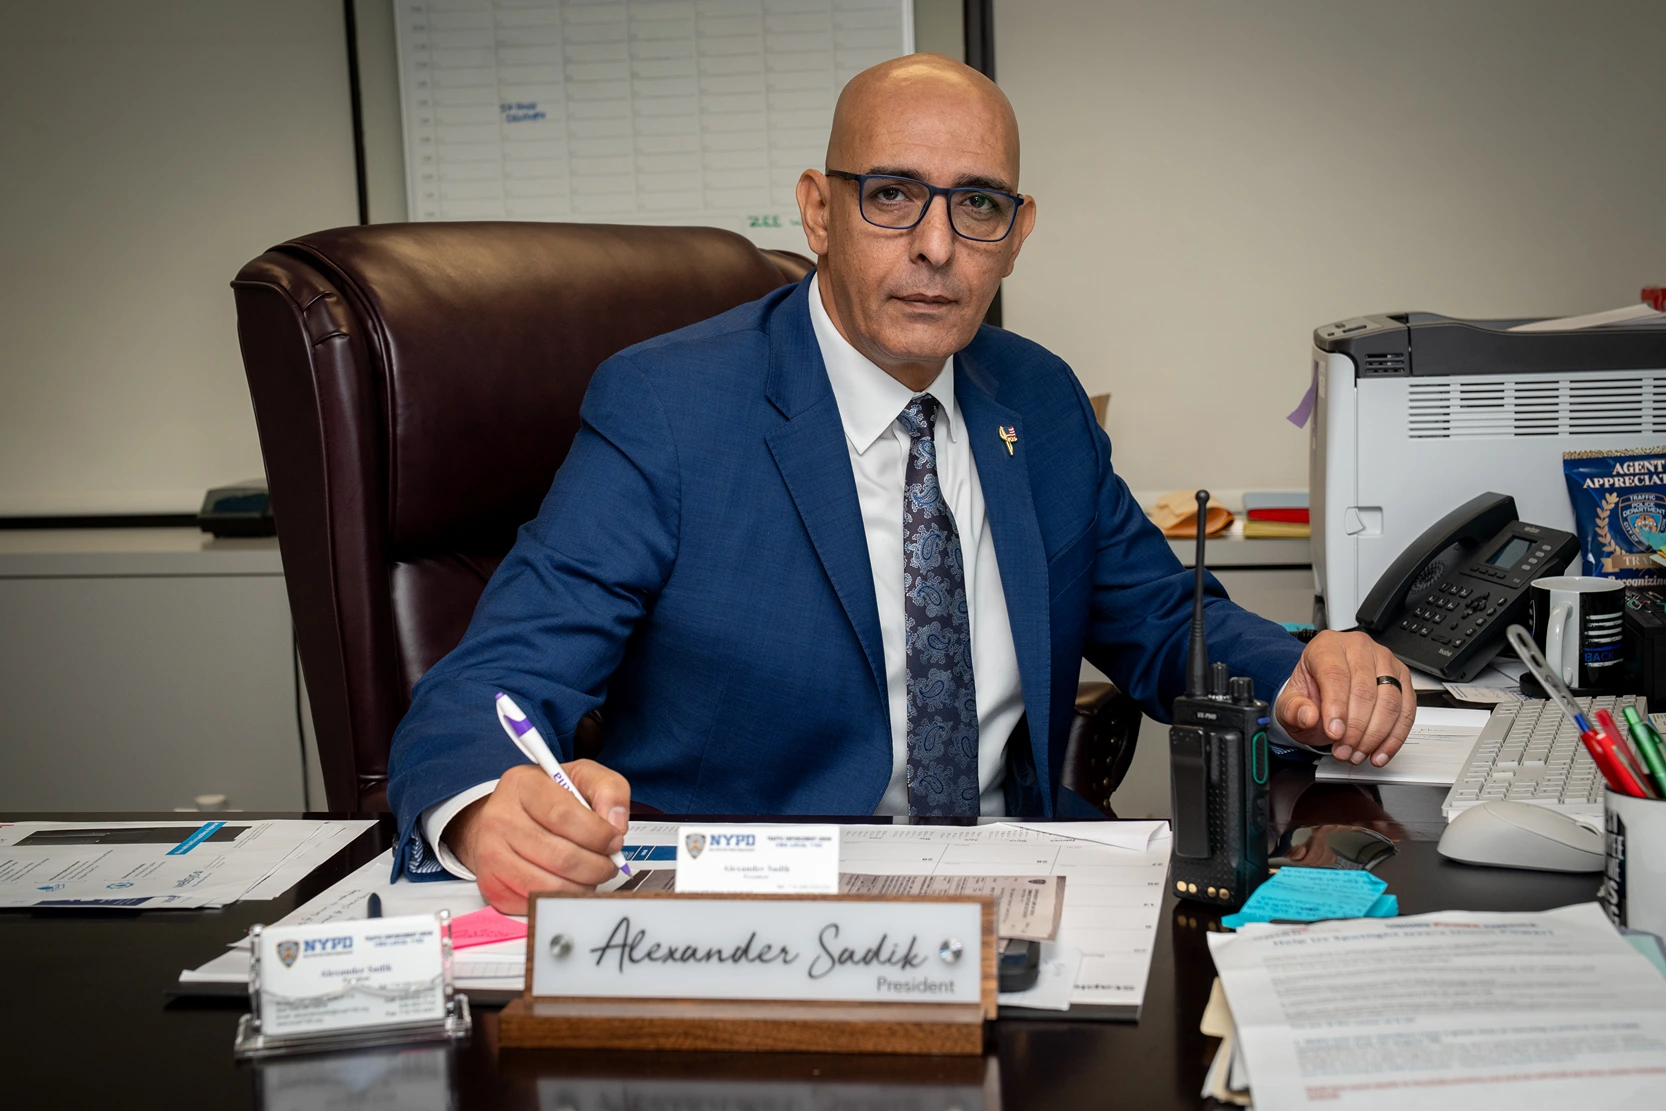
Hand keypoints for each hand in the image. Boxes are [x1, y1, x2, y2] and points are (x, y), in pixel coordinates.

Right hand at [444, 761, 630, 913]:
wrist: (507, 817)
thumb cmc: (548, 798)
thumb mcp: (583, 778)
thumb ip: (609, 790)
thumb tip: (615, 824)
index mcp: (522, 785)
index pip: (563, 815)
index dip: (597, 834)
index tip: (615, 841)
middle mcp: (500, 818)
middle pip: (560, 856)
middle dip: (597, 866)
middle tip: (609, 864)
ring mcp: (491, 854)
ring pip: (548, 885)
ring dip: (582, 886)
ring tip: (592, 875)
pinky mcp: (491, 884)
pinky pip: (534, 903)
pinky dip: (559, 899)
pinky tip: (568, 883)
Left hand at [1274, 630, 1414, 766]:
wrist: (1324, 690)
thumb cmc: (1310, 692)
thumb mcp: (1288, 702)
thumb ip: (1292, 709)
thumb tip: (1308, 716)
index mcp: (1327, 646)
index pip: (1336, 675)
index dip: (1337, 707)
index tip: (1334, 733)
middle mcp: (1359, 648)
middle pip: (1365, 690)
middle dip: (1356, 728)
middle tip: (1344, 750)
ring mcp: (1384, 662)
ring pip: (1389, 702)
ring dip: (1375, 735)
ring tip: (1357, 754)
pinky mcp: (1402, 679)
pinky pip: (1406, 710)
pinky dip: (1394, 737)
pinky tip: (1379, 752)